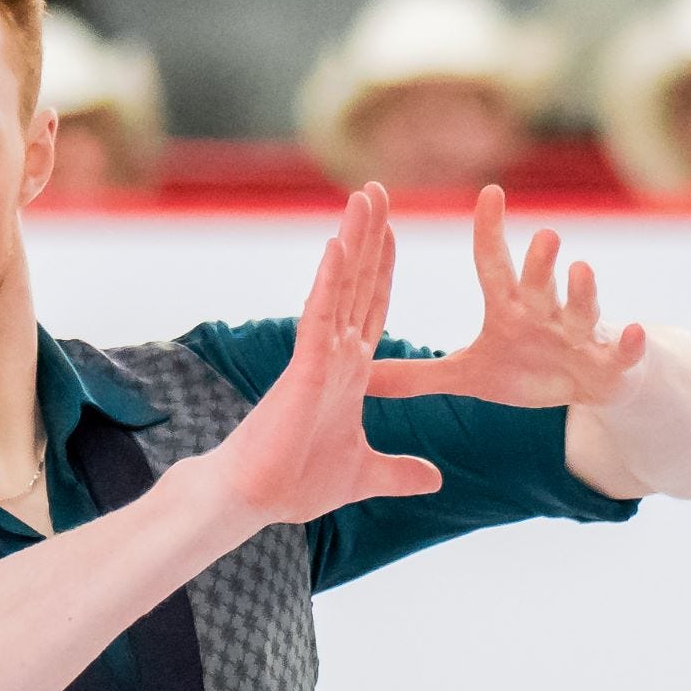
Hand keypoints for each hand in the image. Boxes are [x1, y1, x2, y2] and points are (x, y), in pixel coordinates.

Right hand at [162, 186, 445, 534]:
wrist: (255, 501)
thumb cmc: (296, 485)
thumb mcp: (366, 474)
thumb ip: (399, 471)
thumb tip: (435, 479)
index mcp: (348, 373)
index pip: (370, 308)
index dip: (382, 269)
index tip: (392, 231)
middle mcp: (333, 355)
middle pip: (357, 282)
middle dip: (368, 236)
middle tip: (375, 189)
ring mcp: (318, 357)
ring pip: (340, 286)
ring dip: (353, 240)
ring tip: (364, 196)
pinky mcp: (303, 368)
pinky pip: (319, 316)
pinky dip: (329, 282)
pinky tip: (338, 246)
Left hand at [404, 187, 648, 409]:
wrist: (586, 389)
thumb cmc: (526, 371)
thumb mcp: (468, 377)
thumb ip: (416, 377)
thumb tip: (359, 379)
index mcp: (509, 310)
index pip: (495, 264)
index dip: (491, 230)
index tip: (490, 192)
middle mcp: (546, 313)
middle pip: (539, 282)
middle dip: (540, 261)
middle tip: (541, 234)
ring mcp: (580, 337)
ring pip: (583, 309)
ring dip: (584, 291)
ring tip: (582, 268)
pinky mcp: (609, 365)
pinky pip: (622, 353)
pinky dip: (630, 344)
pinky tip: (634, 332)